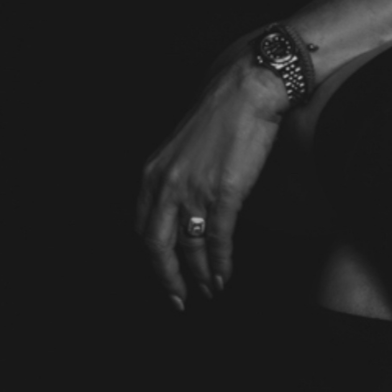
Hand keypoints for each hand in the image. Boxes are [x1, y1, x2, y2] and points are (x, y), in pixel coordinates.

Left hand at [135, 31, 289, 308]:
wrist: (247, 90)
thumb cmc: (221, 115)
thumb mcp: (182, 149)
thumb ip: (176, 180)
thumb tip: (183, 212)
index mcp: (153, 174)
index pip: (144, 228)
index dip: (153, 259)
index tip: (163, 278)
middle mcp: (167, 184)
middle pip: (157, 246)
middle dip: (168, 279)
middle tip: (179, 300)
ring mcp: (194, 190)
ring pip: (189, 248)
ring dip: (200, 274)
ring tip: (210, 289)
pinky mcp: (223, 193)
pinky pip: (216, 240)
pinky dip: (220, 263)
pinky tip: (225, 275)